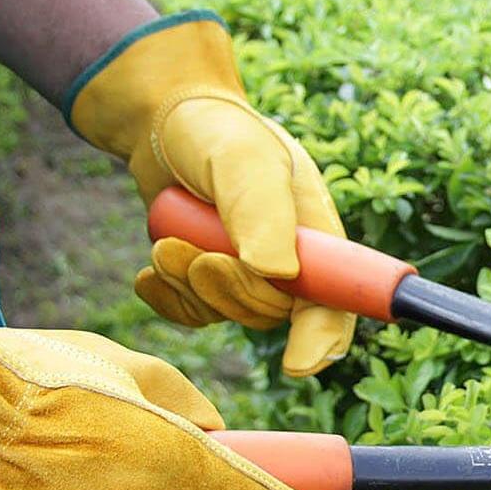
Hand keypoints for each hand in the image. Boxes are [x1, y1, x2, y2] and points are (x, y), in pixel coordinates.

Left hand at [67, 13, 355, 375]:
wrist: (162, 124)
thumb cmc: (215, 132)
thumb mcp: (243, 161)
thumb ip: (261, 214)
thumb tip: (277, 274)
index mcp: (317, 233)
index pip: (336, 301)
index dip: (324, 338)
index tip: (297, 365)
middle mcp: (289, 261)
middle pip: (272, 314)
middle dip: (228, 291)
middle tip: (191, 256)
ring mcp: (247, 273)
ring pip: (226, 314)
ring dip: (189, 286)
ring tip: (165, 244)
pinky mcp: (207, 281)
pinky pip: (191, 314)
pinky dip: (167, 297)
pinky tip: (154, 264)